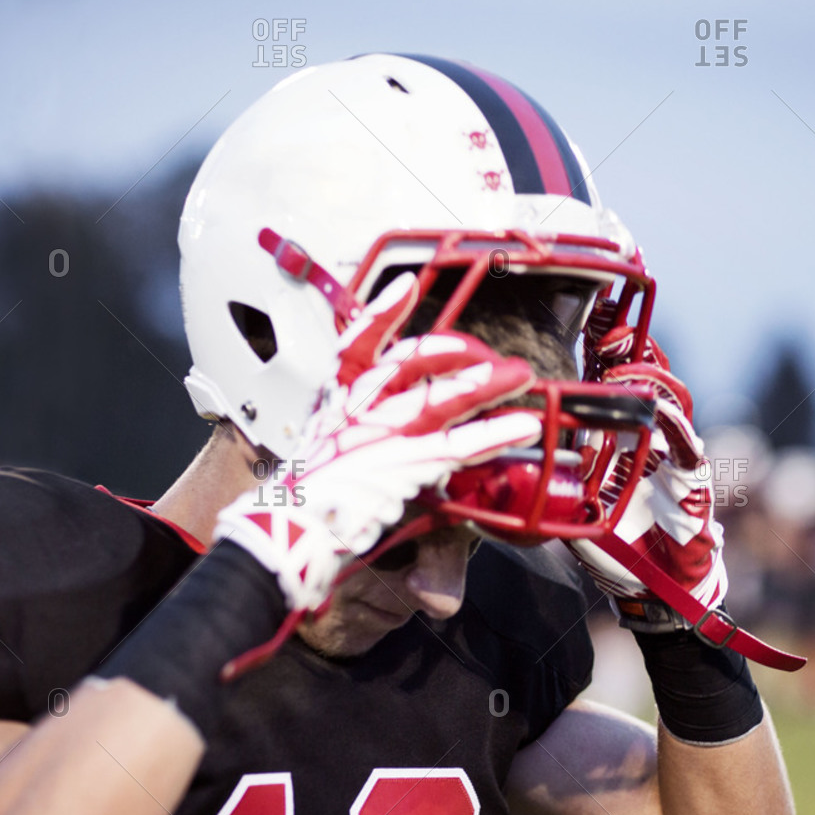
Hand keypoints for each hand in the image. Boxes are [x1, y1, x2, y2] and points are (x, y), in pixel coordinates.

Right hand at [215, 273, 540, 612]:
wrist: (291, 530)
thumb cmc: (310, 497)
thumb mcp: (327, 449)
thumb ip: (360, 429)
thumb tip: (395, 425)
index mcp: (337, 400)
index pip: (357, 343)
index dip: (382, 311)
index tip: (407, 285)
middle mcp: (359, 409)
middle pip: (410, 362)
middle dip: (457, 352)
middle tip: (489, 354)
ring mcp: (382, 435)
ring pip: (443, 398)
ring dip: (487, 384)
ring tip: (520, 376)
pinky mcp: (405, 466)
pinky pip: (459, 443)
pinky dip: (494, 433)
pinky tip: (522, 426)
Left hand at [567, 322, 727, 614]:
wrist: (658, 588)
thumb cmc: (618, 548)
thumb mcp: (576, 508)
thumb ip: (552, 482)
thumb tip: (499, 474)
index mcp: (627, 441)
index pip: (618, 383)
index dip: (606, 349)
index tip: (588, 318)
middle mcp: (655, 439)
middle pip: (646, 377)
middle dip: (629, 344)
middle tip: (609, 314)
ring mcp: (676, 455)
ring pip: (670, 399)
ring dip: (648, 376)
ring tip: (624, 357)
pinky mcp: (693, 480)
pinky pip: (685, 444)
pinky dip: (671, 424)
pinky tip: (657, 408)